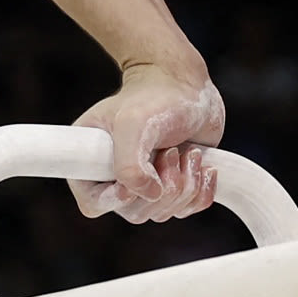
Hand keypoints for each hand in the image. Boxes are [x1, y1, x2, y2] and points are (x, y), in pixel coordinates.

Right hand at [68, 61, 225, 222]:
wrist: (186, 84)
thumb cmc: (154, 96)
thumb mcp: (133, 124)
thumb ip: (129, 165)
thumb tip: (149, 196)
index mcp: (92, 161)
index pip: (93, 203)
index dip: (114, 200)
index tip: (133, 181)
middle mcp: (117, 177)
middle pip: (134, 212)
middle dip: (161, 186)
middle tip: (172, 151)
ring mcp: (147, 183)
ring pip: (162, 212)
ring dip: (184, 185)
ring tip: (189, 152)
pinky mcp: (174, 185)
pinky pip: (187, 209)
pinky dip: (201, 191)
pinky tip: (205, 166)